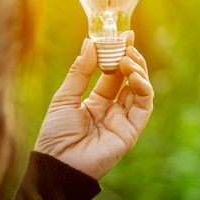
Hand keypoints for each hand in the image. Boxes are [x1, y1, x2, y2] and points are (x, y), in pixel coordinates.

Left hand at [34, 31, 153, 179]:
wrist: (57, 164)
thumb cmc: (56, 134)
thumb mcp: (65, 97)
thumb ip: (79, 72)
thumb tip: (89, 43)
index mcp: (97, 101)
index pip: (113, 73)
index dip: (118, 55)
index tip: (123, 35)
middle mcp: (113, 109)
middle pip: (129, 79)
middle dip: (130, 59)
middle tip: (127, 45)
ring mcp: (123, 119)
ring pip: (141, 89)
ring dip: (138, 71)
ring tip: (128, 59)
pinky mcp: (131, 130)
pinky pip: (144, 106)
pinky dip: (144, 89)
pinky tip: (135, 77)